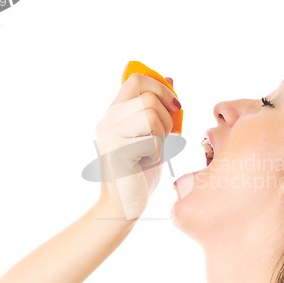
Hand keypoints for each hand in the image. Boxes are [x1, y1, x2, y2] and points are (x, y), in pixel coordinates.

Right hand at [95, 74, 179, 219]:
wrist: (126, 203)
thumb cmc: (140, 169)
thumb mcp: (152, 133)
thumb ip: (157, 109)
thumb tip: (170, 80)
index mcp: (115, 112)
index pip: (137, 79)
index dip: (161, 88)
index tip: (174, 106)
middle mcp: (108, 119)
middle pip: (149, 97)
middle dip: (167, 117)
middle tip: (164, 136)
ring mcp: (110, 134)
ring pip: (151, 115)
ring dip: (163, 135)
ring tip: (154, 151)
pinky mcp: (117, 151)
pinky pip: (153, 140)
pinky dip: (159, 153)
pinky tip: (147, 163)